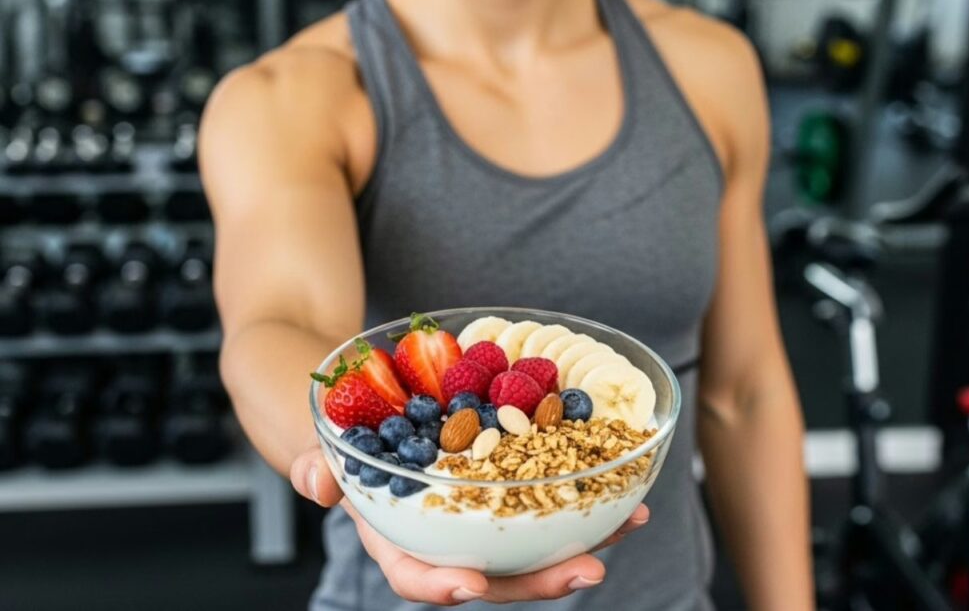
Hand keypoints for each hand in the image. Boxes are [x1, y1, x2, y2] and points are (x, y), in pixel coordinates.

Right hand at [290, 446, 649, 604]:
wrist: (367, 406)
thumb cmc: (341, 435)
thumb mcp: (318, 444)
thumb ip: (315, 466)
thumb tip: (318, 483)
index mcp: (398, 537)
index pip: (415, 575)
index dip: (442, 585)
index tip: (472, 586)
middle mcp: (447, 535)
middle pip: (496, 572)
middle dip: (542, 577)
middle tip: (587, 571)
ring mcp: (483, 515)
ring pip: (534, 541)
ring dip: (584, 537)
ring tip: (629, 521)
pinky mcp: (508, 485)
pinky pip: (549, 497)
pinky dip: (587, 494)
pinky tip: (625, 485)